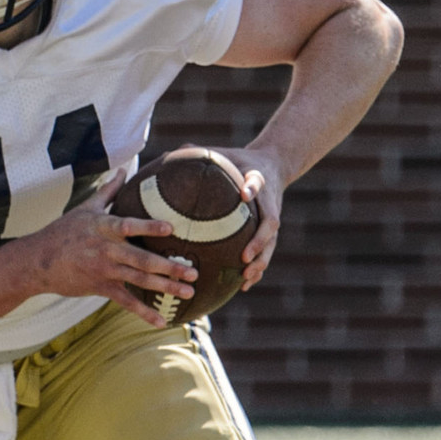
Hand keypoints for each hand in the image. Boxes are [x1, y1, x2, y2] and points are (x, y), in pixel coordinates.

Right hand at [19, 174, 197, 328]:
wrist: (38, 261)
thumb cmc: (63, 231)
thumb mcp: (85, 208)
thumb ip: (109, 191)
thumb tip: (124, 169)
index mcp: (104, 227)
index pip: (128, 225)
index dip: (149, 226)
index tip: (171, 228)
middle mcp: (106, 250)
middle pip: (142, 260)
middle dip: (169, 268)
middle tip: (194, 273)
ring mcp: (104, 270)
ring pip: (139, 281)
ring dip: (165, 288)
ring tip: (189, 293)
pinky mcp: (101, 288)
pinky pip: (126, 302)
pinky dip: (143, 313)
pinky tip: (161, 322)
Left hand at [211, 146, 289, 289]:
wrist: (274, 165)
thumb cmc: (240, 160)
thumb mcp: (224, 153)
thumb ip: (199, 153)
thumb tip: (166, 154)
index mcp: (258, 180)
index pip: (257, 182)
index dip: (252, 188)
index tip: (244, 194)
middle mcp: (269, 203)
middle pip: (270, 224)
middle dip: (260, 242)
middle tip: (244, 257)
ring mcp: (271, 219)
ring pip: (271, 244)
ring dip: (260, 262)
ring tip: (246, 278)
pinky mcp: (271, 232)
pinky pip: (266, 252)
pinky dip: (257, 269)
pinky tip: (244, 286)